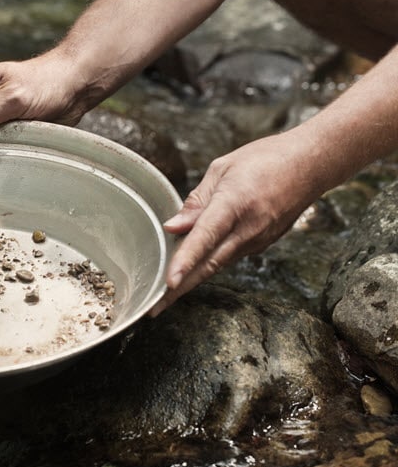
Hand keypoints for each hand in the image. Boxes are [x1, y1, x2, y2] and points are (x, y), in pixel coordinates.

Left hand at [148, 131, 325, 315]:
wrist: (312, 164)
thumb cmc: (265, 159)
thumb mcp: (223, 169)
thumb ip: (197, 201)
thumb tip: (172, 227)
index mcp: (235, 204)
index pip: (205, 238)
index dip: (185, 261)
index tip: (169, 283)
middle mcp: (248, 228)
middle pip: (209, 265)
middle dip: (180, 290)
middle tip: (154, 308)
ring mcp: (257, 240)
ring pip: (217, 265)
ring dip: (190, 280)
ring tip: (162, 296)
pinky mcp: (261, 244)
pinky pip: (228, 257)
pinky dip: (207, 265)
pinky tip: (190, 270)